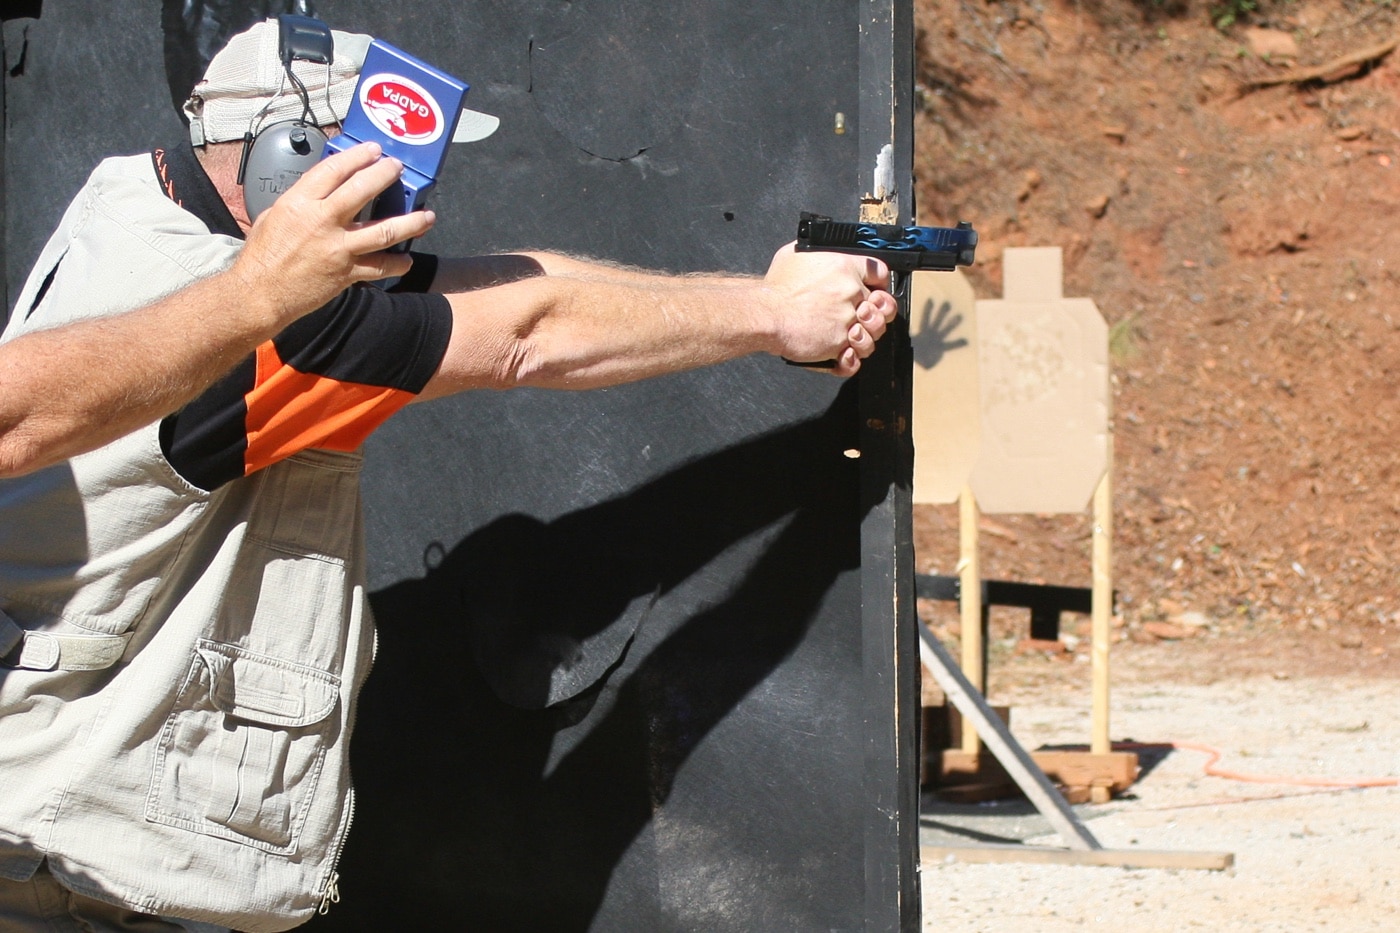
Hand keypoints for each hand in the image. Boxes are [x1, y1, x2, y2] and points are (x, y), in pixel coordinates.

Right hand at [231, 142, 437, 326]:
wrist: (260, 294)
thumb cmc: (263, 257)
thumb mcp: (275, 215)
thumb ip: (301, 201)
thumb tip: (321, 190)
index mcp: (300, 203)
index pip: (334, 170)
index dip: (357, 156)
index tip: (373, 150)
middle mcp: (322, 221)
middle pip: (362, 190)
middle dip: (385, 175)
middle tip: (398, 168)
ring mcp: (337, 248)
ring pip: (383, 230)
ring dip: (410, 222)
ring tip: (427, 216)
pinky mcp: (346, 273)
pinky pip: (380, 267)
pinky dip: (397, 264)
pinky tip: (406, 259)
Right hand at [761, 243, 896, 375]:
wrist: (765, 315)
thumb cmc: (776, 289)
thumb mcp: (794, 255)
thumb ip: (815, 254)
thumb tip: (818, 255)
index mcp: (845, 268)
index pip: (879, 272)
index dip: (879, 284)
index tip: (875, 291)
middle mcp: (851, 293)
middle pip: (882, 307)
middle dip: (874, 314)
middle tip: (862, 318)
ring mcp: (847, 320)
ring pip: (872, 335)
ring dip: (863, 338)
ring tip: (849, 337)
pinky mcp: (838, 344)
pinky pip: (855, 358)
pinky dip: (850, 360)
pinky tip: (843, 355)